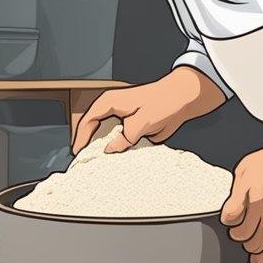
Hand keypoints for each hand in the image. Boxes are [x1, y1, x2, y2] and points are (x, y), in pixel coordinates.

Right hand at [72, 66, 226, 153]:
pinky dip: (119, 148)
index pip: (87, 121)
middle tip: (88, 162)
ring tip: (101, 163)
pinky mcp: (132, 125)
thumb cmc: (164, 101)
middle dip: (90, 145)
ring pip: (107, 135)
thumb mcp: (142, 123)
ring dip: (106, 148)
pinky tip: (119, 159)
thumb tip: (110, 149)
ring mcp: (122, 118)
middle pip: (94, 129)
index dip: (80, 138)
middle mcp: (113, 109)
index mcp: (110, 102)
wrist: (183, 99)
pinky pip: (120, 139)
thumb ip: (124, 138)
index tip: (78, 154)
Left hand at [221, 147, 262, 262]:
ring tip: (248, 248)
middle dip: (238, 237)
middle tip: (236, 233)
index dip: (227, 220)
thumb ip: (235, 193)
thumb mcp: (244, 171)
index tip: (228, 219)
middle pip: (245, 237)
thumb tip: (230, 209)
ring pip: (261, 245)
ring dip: (252, 249)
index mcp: (253, 198)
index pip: (231, 219)